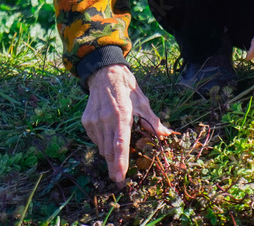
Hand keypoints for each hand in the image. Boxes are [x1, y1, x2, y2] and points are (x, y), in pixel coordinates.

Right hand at [82, 64, 174, 187]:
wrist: (105, 74)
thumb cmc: (127, 88)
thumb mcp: (143, 103)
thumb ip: (153, 122)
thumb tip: (166, 135)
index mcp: (121, 115)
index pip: (120, 143)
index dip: (120, 161)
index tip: (120, 176)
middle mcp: (105, 120)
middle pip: (109, 150)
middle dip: (114, 166)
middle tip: (119, 180)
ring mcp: (94, 121)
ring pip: (101, 147)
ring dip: (109, 155)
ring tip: (117, 160)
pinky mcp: (86, 121)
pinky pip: (96, 139)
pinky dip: (103, 143)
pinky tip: (110, 137)